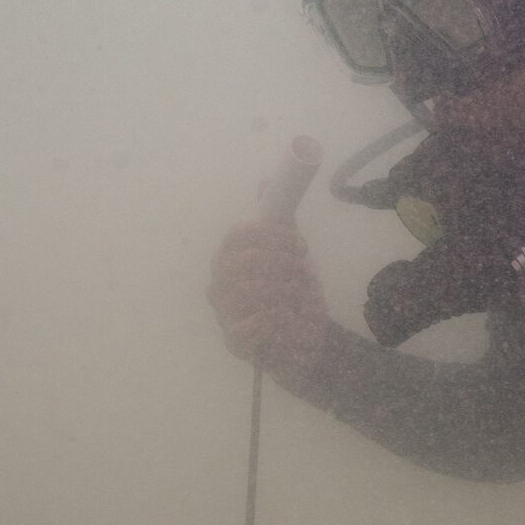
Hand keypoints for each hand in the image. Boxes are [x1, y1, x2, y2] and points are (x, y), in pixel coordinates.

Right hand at [207, 219, 330, 364]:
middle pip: (243, 261)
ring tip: (304, 294)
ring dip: (286, 289)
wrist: (304, 339)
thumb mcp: (291, 251)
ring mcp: (223, 313)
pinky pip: (252, 326)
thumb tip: (267, 183)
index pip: (238, 233)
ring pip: (248, 291)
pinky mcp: (235, 342)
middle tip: (304, 269)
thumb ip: (278, 216)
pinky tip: (296, 316)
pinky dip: (281, 318)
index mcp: (229, 256)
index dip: (271, 233)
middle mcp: (219, 283)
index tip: (300, 244)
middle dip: (282, 262)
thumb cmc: (292, 292)